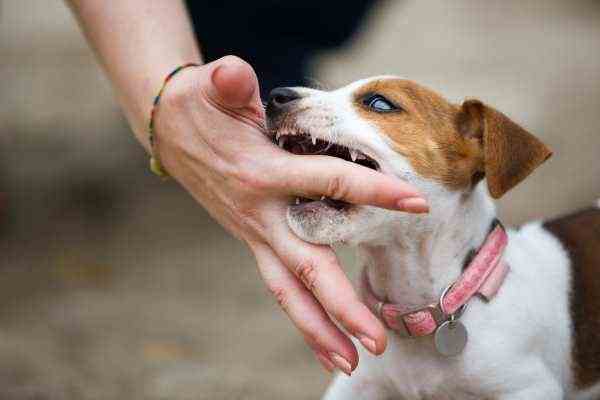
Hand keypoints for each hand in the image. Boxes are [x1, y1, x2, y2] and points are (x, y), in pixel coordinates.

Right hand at [152, 56, 427, 374]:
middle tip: (377, 342)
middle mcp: (261, 214)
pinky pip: (282, 285)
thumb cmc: (200, 105)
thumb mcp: (211, 86)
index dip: (372, 191)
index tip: (416, 202)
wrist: (171, 130)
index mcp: (262, 174)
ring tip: (350, 363)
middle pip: (306, 266)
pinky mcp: (256, 240)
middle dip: (341, 306)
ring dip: (319, 330)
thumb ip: (226, 83)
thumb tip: (234, 74)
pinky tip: (325, 341)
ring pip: (289, 290)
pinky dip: (304, 316)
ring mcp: (256, 233)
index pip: (328, 183)